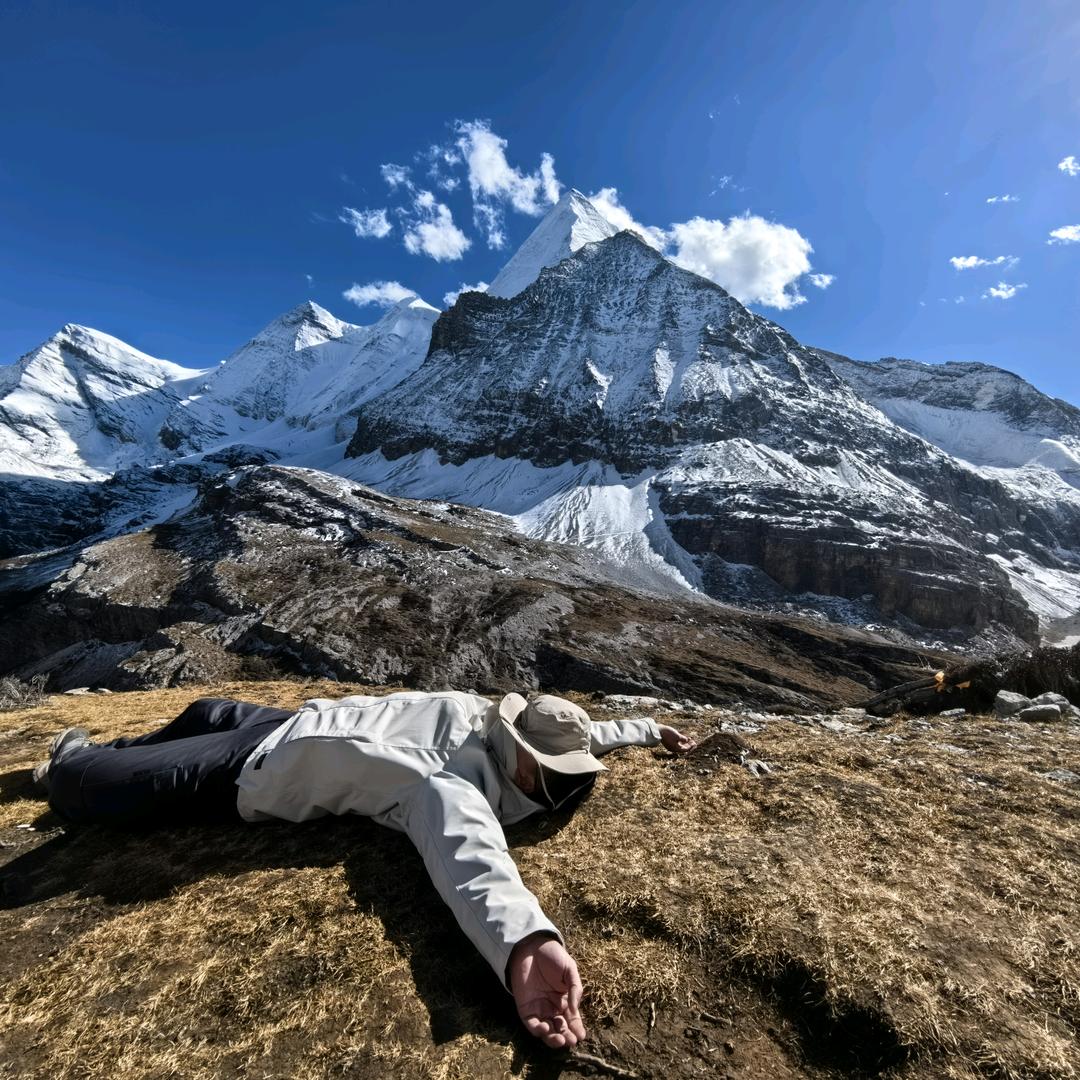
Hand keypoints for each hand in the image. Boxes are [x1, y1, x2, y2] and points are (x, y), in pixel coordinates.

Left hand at [508, 932, 586, 1047]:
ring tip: (560, 1039)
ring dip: (553, 1037)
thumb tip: (574, 1008)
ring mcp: (538, 1008)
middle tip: (571, 1041)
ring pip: (547, 1030)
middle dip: (566, 1036)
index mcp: (564, 1000)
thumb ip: (575, 988)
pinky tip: (545, 1028)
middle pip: (560, 1028)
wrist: (531, 946)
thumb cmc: (553, 956)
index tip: (582, 1036)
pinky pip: (531, 1023)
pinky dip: (537, 1030)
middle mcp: (552, 1007)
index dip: (577, 1028)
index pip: (572, 1019)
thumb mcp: (570, 969)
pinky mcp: (525, 1008)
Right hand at [659, 725, 696, 753]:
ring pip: (680, 746)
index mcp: (676, 748)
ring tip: (689, 739)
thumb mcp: (677, 736)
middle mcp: (673, 748)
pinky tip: (683, 737)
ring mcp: (671, 745)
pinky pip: (677, 743)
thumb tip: (687, 740)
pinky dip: (681, 741)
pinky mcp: (669, 742)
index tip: (695, 743)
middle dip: (689, 745)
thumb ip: (683, 739)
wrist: (658, 731)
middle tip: (694, 742)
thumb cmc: (668, 733)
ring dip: (685, 743)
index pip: (686, 749)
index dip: (691, 746)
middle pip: (683, 748)